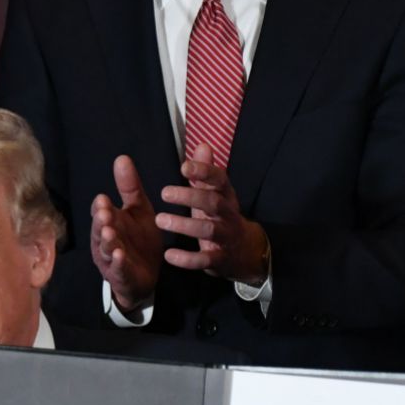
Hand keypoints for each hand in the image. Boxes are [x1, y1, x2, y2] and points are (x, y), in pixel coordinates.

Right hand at [90, 155, 160, 313]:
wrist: (147, 274)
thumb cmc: (139, 238)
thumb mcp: (139, 209)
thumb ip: (130, 187)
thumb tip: (122, 157)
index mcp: (109, 221)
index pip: (100, 211)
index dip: (101, 207)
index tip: (104, 199)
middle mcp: (104, 238)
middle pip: (99, 229)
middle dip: (101, 221)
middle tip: (104, 213)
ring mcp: (110, 258)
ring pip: (105, 248)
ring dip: (106, 240)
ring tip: (109, 232)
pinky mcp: (120, 274)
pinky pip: (117, 268)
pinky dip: (117, 262)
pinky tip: (119, 255)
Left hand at [155, 145, 268, 285]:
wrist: (245, 252)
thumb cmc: (221, 217)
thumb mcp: (215, 194)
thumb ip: (206, 172)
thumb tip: (202, 145)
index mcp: (226, 195)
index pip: (219, 179)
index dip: (204, 171)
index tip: (184, 167)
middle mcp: (228, 214)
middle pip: (213, 202)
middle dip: (190, 196)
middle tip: (164, 192)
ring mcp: (225, 237)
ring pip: (208, 230)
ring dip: (184, 225)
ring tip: (160, 220)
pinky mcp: (220, 259)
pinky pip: (205, 259)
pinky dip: (188, 259)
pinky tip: (169, 255)